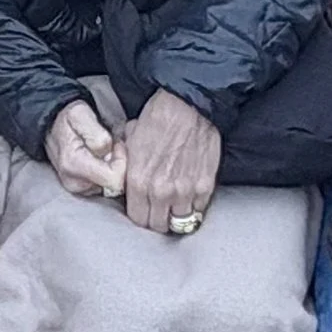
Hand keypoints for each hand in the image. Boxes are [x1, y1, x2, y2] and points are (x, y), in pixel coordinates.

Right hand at [45, 98, 127, 199]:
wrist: (51, 127)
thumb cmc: (68, 119)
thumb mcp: (80, 114)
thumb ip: (96, 134)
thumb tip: (107, 154)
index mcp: (74, 165)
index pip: (114, 178)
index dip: (121, 160)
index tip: (117, 144)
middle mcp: (74, 183)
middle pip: (114, 185)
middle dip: (118, 165)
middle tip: (111, 147)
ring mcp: (78, 189)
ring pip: (112, 186)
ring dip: (113, 168)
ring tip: (104, 151)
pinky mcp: (82, 190)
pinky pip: (106, 186)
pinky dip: (108, 173)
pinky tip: (101, 159)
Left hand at [121, 86, 223, 235]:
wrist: (187, 105)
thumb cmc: (158, 118)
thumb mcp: (130, 141)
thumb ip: (128, 167)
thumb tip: (126, 179)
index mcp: (138, 181)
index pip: (137, 219)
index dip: (141, 215)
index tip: (144, 210)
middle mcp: (160, 191)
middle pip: (158, 226)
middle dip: (157, 220)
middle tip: (160, 211)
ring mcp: (185, 191)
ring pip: (180, 223)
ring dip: (177, 217)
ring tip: (176, 207)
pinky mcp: (205, 186)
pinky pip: (199, 211)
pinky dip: (195, 208)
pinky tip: (191, 198)